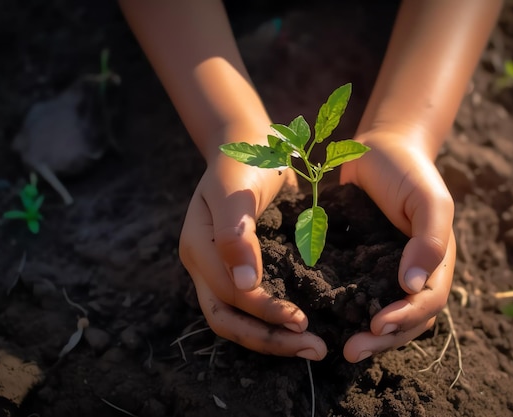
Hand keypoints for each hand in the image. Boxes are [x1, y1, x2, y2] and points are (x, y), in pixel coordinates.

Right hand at [179, 155, 326, 360]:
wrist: (254, 144)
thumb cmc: (246, 160)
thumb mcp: (237, 188)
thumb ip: (235, 232)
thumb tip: (246, 284)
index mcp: (198, 247)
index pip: (229, 295)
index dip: (264, 312)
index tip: (302, 320)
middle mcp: (206, 265)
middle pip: (228, 319)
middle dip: (268, 339)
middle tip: (314, 350)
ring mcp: (223, 269)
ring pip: (239, 318)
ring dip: (273, 337)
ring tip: (313, 346)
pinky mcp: (245, 268)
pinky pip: (255, 304)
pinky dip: (276, 320)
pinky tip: (305, 327)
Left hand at [339, 129, 455, 361]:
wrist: (379, 147)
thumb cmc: (408, 171)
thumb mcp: (429, 200)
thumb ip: (430, 241)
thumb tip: (414, 287)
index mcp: (436, 262)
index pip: (427, 302)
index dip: (405, 318)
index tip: (376, 323)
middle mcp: (413, 273)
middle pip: (405, 319)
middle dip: (382, 338)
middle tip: (352, 351)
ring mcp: (385, 270)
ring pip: (381, 312)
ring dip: (367, 334)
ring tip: (342, 348)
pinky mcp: (360, 263)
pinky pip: (355, 293)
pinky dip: (346, 311)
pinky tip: (327, 320)